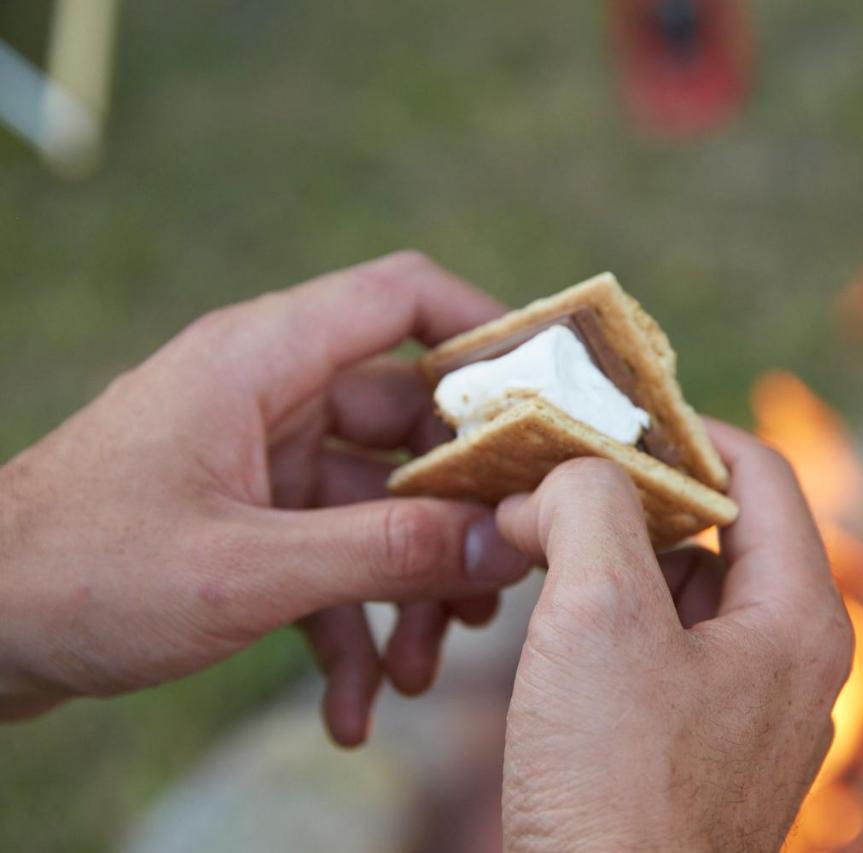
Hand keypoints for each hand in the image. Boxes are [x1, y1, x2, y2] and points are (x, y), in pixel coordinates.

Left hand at [0, 251, 528, 743]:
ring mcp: (260, 459)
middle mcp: (271, 395)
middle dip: (455, 513)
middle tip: (498, 582)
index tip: (551, 397)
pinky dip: (349, 627)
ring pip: (378, 502)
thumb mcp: (247, 571)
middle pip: (410, 422)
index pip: (402, 298)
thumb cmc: (77, 573)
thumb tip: (500, 544)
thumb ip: (382, 551)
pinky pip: (330, 556)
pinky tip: (352, 707)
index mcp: (264, 360)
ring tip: (421, 673)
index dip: (487, 329)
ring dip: (406, 588)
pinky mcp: (248, 517)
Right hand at [496, 422, 852, 851]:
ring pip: (681, 590)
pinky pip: (658, 650)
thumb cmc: (616, 789)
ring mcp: (745, 709)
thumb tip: (563, 480)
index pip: (761, 474)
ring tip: (532, 540)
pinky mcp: (695, 748)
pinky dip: (604, 619)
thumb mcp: (599, 615)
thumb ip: (589, 508)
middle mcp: (788, 659)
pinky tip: (544, 622)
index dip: (684, 430)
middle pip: (719, 529)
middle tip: (551, 475)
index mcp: (799, 617)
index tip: (606, 416)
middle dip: (631, 495)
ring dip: (609, 557)